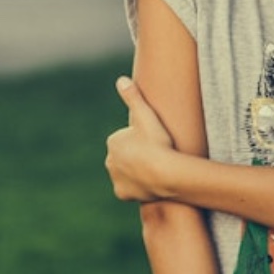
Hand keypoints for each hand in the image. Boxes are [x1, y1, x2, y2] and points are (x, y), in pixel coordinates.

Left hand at [105, 76, 181, 201]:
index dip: (142, 141)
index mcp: (113, 141)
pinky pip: (128, 190)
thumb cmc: (157, 142)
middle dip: (136, 157)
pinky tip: (148, 184)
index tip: (154, 142)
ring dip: (135, 172)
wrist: (165, 173)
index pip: (127, 140)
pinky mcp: (122, 193)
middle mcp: (109, 160)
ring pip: (126, 174)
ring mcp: (115, 178)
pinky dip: (136, 188)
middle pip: (125, 157)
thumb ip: (133, 96)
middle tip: (155, 156)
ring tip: (153, 170)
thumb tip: (121, 79)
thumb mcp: (146, 115)